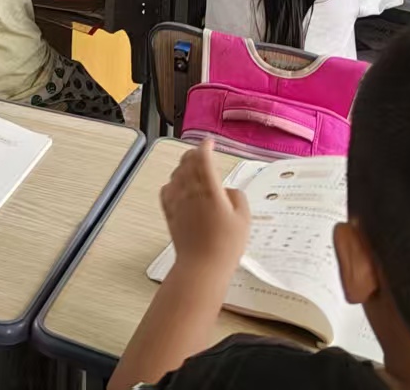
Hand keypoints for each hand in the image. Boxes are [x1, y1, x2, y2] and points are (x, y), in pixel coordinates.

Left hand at [161, 139, 249, 271]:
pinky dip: (172, 182)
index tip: (210, 143)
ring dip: (183, 166)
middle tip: (202, 153)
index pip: (203, 159)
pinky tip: (177, 186)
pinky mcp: (170, 213)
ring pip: (176, 174)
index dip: (205, 147)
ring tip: (192, 167)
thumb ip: (237, 198)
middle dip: (194, 153)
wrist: (202, 266)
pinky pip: (166, 190)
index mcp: (209, 189)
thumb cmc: (226, 245)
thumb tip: (227, 190)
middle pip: (186, 162)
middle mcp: (190, 191)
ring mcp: (177, 202)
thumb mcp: (243, 219)